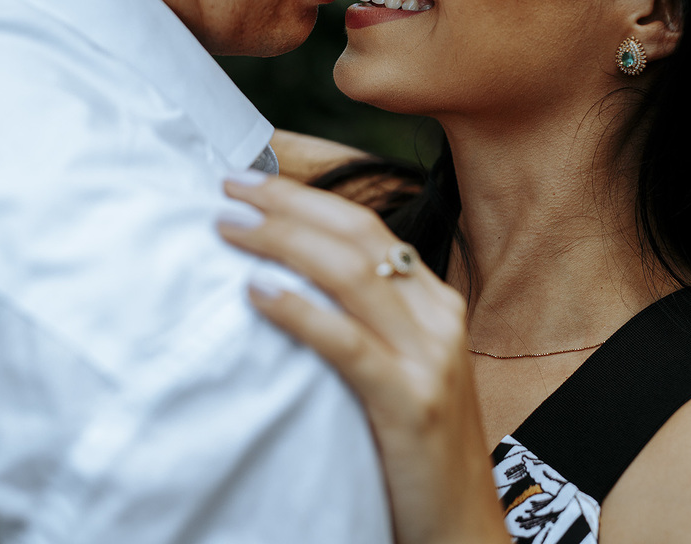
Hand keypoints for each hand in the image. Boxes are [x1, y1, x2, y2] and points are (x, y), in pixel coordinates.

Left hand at [218, 173, 509, 543]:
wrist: (461, 530)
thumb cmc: (414, 449)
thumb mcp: (399, 369)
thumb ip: (363, 323)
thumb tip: (287, 281)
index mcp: (435, 303)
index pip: (368, 227)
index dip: (308, 198)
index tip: (253, 181)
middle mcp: (438, 318)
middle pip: (359, 236)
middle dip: (289, 203)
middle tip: (229, 185)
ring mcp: (430, 358)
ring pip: (354, 275)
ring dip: (283, 242)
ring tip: (229, 228)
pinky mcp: (411, 403)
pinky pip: (348, 344)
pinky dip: (299, 312)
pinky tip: (257, 293)